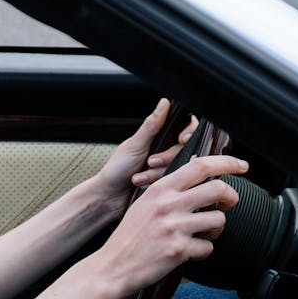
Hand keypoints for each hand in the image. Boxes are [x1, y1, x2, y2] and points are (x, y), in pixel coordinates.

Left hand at [93, 98, 197, 217]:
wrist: (109, 197)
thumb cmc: (117, 169)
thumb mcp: (135, 145)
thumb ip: (152, 125)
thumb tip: (165, 102)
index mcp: (159, 136)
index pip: (185, 127)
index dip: (188, 131)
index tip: (182, 139)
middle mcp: (166, 149)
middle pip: (185, 148)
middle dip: (167, 157)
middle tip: (150, 162)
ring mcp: (168, 167)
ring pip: (180, 166)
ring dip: (158, 172)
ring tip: (138, 177)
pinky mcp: (167, 182)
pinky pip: (175, 180)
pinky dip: (156, 182)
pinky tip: (141, 184)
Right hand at [93, 152, 247, 297]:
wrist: (112, 265)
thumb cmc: (129, 236)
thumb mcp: (144, 204)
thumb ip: (168, 190)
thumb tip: (196, 175)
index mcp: (160, 190)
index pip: (200, 166)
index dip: (227, 163)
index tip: (241, 166)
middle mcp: (168, 205)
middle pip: (218, 189)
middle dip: (231, 197)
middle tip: (227, 205)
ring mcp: (174, 227)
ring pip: (219, 219)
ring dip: (216, 229)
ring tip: (202, 234)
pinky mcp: (179, 249)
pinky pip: (208, 247)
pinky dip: (202, 251)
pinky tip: (188, 251)